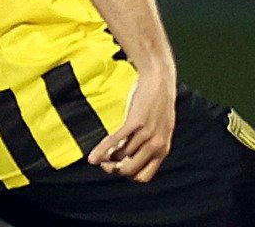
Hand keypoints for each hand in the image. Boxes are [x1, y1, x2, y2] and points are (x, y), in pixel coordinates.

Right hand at [88, 67, 176, 181]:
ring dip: (108, 156)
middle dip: (114, 170)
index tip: (120, 167)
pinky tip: (92, 157)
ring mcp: (147, 133)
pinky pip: (114, 142)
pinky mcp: (135, 122)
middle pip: (129, 170)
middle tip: (105, 164)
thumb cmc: (156, 104)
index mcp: (163, 149)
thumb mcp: (158, 129)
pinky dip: (101, 151)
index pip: (144, 177)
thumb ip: (147, 145)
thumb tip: (121, 160)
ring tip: (103, 152)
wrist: (160, 78)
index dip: (129, 175)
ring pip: (120, 156)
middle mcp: (157, 144)